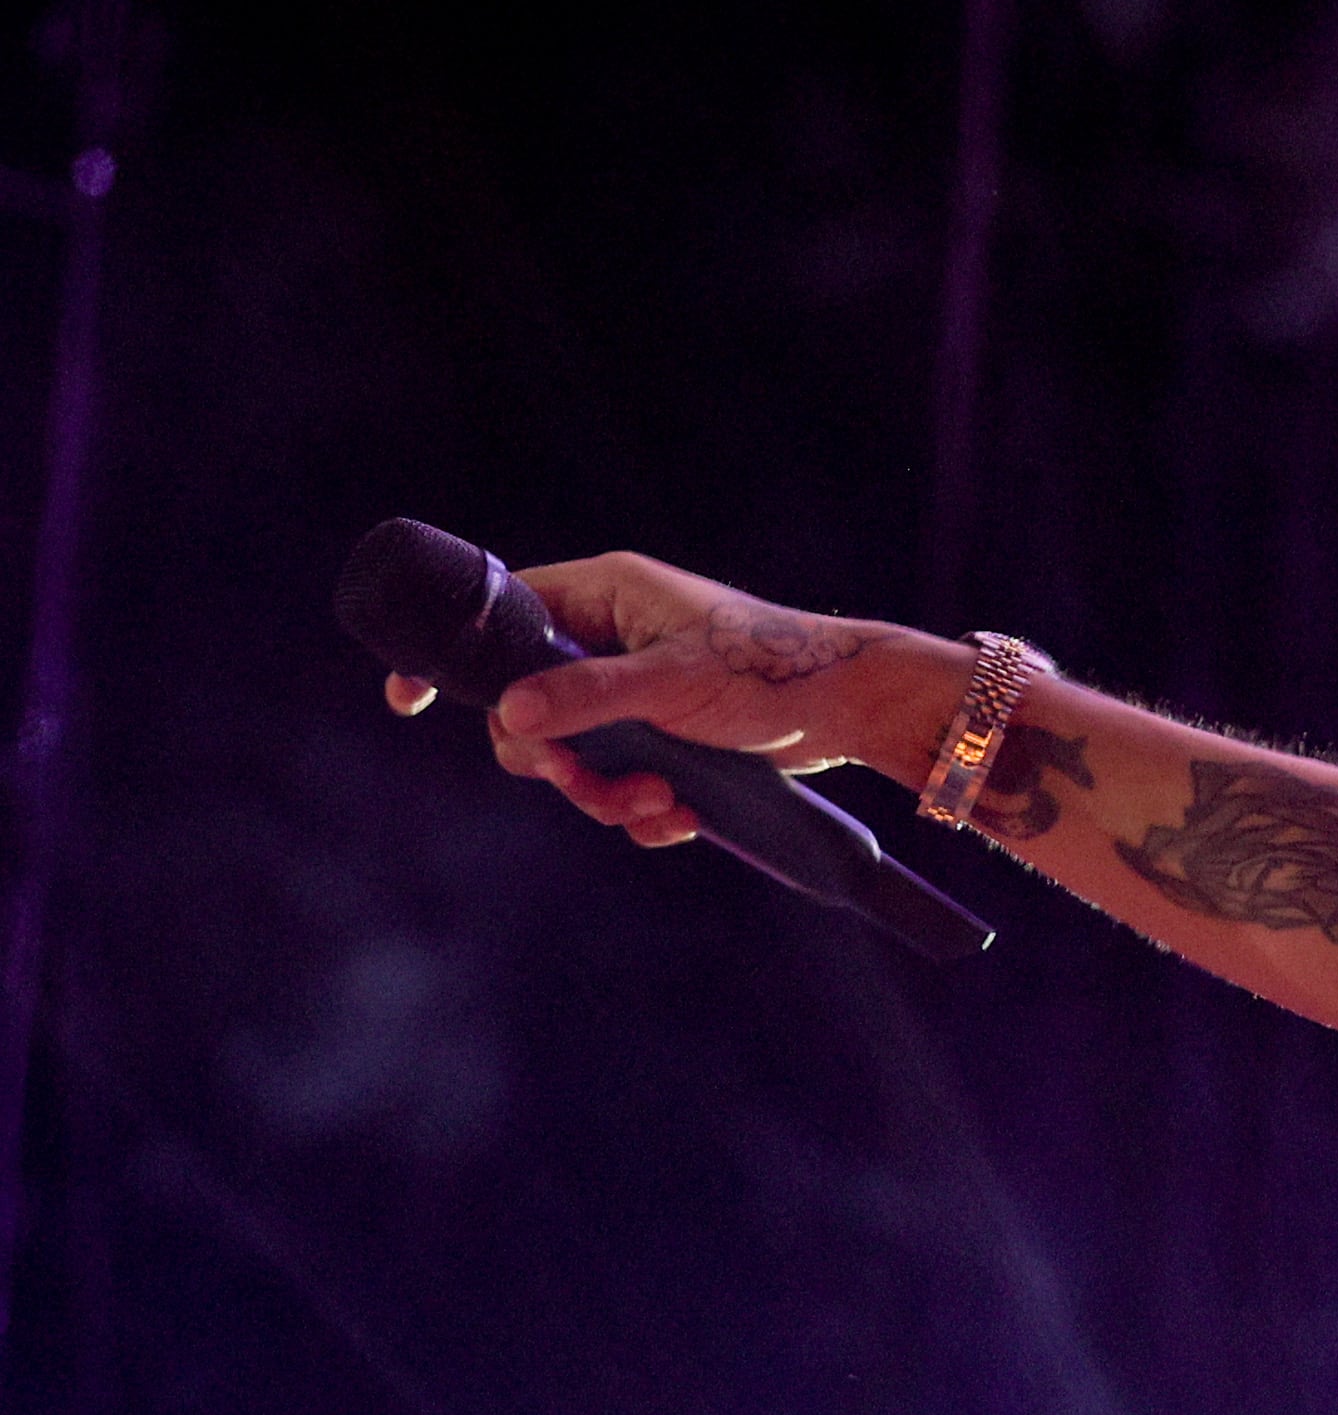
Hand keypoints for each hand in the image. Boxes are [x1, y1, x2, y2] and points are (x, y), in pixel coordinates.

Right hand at [379, 553, 947, 852]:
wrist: (853, 711)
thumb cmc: (773, 671)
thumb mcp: (673, 682)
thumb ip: (586, 696)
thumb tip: (506, 718)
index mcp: (603, 595)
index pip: (499, 613)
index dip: (454, 657)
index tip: (407, 701)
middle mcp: (610, 637)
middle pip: (525, 707)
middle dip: (556, 763)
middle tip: (590, 787)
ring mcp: (632, 689)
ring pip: (572, 754)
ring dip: (605, 795)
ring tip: (660, 809)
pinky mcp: (662, 735)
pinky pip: (617, 778)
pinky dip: (640, 808)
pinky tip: (682, 819)